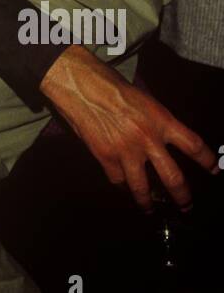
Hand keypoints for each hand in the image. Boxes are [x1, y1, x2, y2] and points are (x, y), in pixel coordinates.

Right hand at [40, 44, 219, 212]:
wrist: (81, 86)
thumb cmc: (110, 84)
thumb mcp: (143, 98)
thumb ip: (155, 120)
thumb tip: (162, 137)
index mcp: (161, 120)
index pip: (193, 145)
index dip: (207, 160)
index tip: (213, 169)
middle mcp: (148, 139)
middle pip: (174, 178)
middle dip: (183, 197)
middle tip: (186, 206)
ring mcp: (126, 151)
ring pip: (144, 188)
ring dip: (149, 202)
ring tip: (151, 208)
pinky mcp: (106, 157)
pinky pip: (118, 181)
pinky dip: (122, 186)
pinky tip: (124, 188)